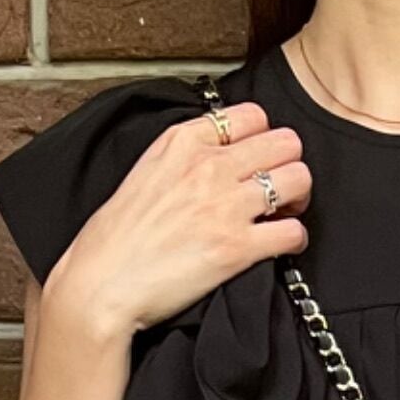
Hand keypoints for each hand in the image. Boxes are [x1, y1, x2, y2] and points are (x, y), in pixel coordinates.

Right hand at [46, 104, 310, 342]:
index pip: (250, 115)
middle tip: (280, 190)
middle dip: (289, 164)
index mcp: (183, 142)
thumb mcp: (145, 173)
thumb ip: (182, 158)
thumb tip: (213, 158)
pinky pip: (293, 232)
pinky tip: (281, 247)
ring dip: (298, 199)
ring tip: (283, 215)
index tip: (258, 161)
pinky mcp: (236, 248)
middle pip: (284, 142)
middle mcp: (208, 166)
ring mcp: (224, 206)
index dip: (263, 138)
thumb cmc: (115, 240)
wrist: (101, 285)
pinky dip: (295, 240)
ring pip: (298, 179)